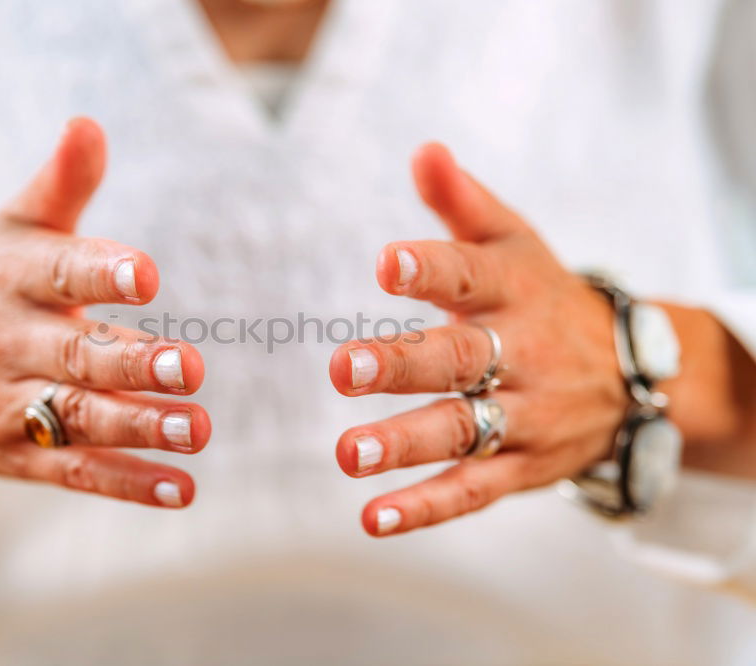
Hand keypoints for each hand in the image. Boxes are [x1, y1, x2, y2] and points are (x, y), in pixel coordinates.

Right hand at [0, 118, 209, 507]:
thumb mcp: (12, 228)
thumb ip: (62, 185)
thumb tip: (90, 124)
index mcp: (11, 278)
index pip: (56, 272)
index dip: (100, 272)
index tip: (145, 274)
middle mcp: (7, 342)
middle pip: (72, 354)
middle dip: (130, 363)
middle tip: (190, 368)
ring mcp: (9, 403)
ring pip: (76, 418)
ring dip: (138, 427)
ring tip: (197, 429)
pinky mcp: (15, 453)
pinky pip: (72, 470)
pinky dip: (124, 483)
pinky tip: (178, 486)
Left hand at [329, 144, 633, 534]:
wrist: (631, 372)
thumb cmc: (544, 295)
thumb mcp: (514, 241)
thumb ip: (461, 202)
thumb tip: (422, 150)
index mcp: (514, 291)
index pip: (470, 276)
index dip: (430, 270)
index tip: (387, 263)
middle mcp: (522, 354)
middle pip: (461, 360)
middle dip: (403, 365)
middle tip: (342, 368)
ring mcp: (525, 416)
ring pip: (464, 430)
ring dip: (406, 443)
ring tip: (349, 453)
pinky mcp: (521, 468)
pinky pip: (473, 490)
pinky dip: (425, 508)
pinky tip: (373, 517)